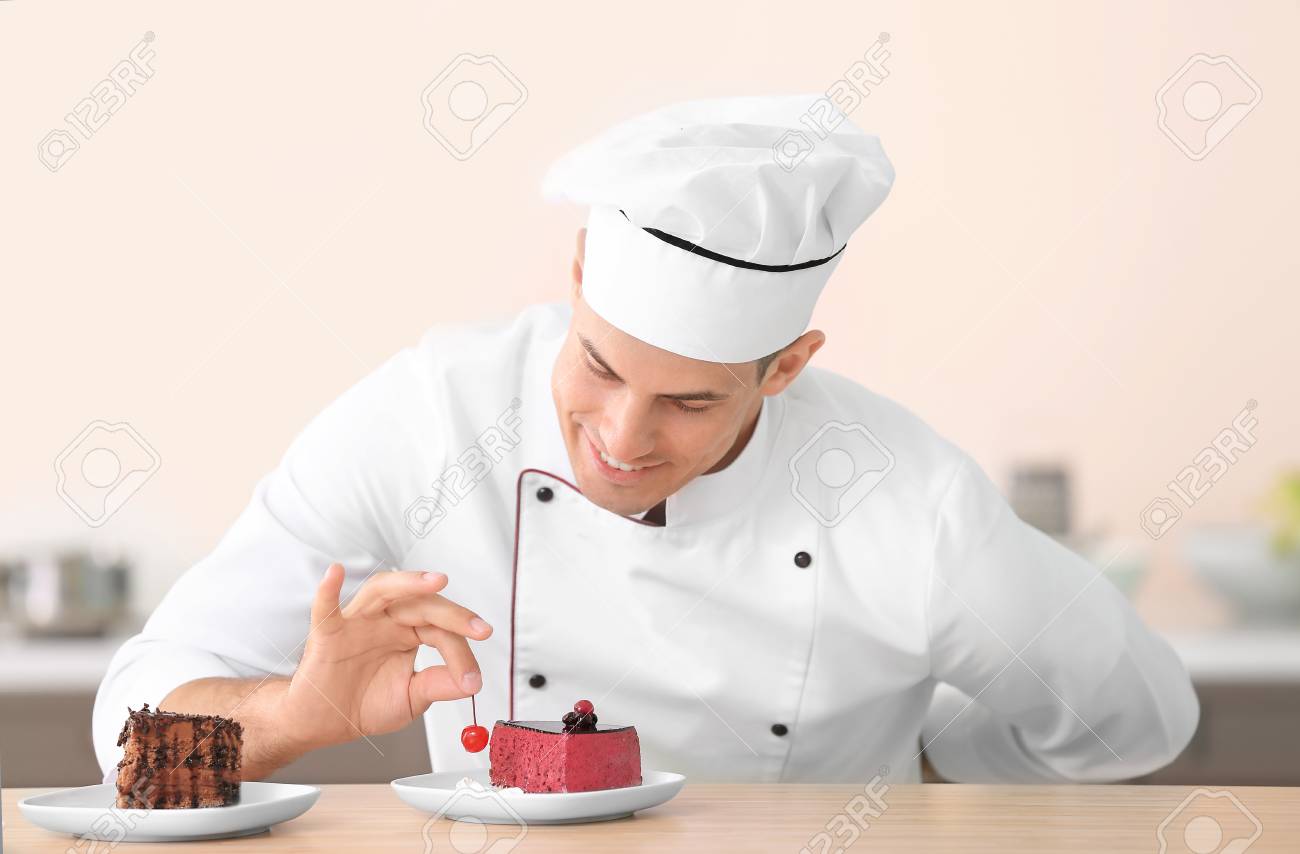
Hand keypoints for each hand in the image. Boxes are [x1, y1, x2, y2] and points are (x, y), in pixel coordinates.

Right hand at [277, 563, 492, 751]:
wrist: (325, 723)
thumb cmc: (364, 703)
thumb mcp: (411, 698)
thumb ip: (438, 686)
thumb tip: (472, 683)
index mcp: (409, 632)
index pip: (441, 630)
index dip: (460, 651)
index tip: (473, 679)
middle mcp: (386, 620)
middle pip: (421, 604)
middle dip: (452, 614)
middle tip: (477, 627)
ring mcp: (357, 622)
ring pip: (383, 591)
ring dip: (409, 583)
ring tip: (435, 580)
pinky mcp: (327, 634)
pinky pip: (326, 608)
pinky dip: (328, 590)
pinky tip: (336, 572)